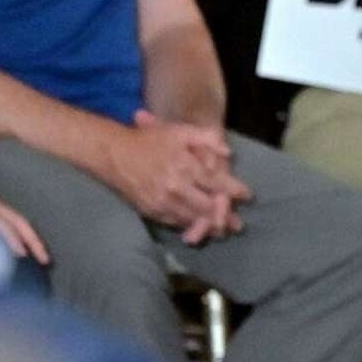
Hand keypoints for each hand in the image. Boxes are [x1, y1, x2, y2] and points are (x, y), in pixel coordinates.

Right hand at [113, 111, 251, 245]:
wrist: (114, 154)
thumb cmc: (150, 141)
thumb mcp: (179, 131)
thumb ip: (206, 138)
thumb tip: (229, 152)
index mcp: (185, 165)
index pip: (217, 182)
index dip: (235, 190)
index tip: (247, 195)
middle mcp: (176, 186)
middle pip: (208, 207)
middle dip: (226, 216)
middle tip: (239, 223)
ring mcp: (163, 202)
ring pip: (193, 219)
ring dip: (210, 226)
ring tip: (223, 230)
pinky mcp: (152, 211)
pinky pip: (175, 223)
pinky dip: (189, 226)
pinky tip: (198, 228)